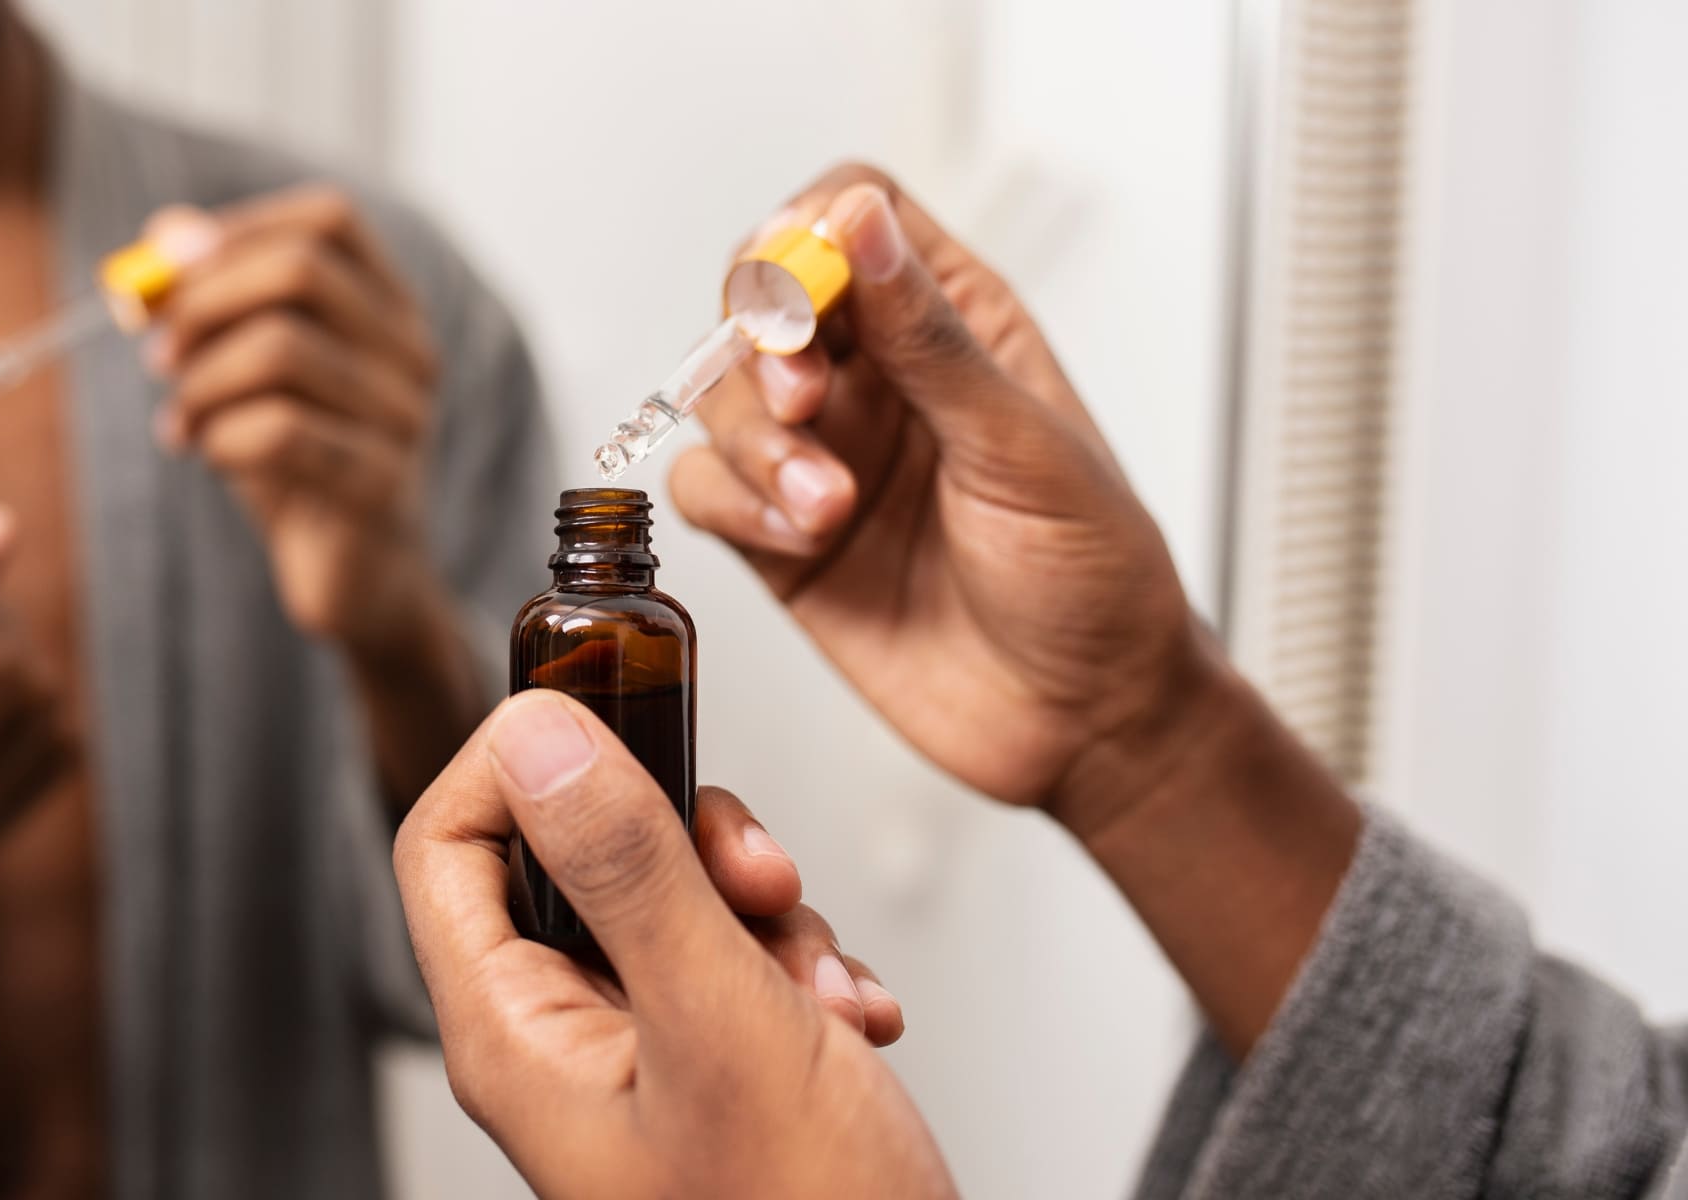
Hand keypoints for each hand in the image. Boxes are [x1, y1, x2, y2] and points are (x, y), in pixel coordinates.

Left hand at [141, 186, 444, 650]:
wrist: (356, 576)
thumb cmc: (298, 462)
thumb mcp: (248, 371)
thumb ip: (214, 298)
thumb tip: (167, 231)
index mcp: (390, 308)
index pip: (331, 220)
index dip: (240, 231)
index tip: (170, 273)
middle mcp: (411, 351)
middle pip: (301, 270)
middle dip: (204, 303)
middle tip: (157, 354)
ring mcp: (407, 417)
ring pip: (281, 349)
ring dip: (201, 382)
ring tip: (179, 422)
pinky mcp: (383, 484)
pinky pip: (281, 432)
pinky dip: (222, 438)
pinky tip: (209, 456)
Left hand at [394, 691, 949, 1198]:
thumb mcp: (719, 1021)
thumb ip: (629, 868)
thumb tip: (541, 733)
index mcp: (514, 1036)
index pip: (446, 843)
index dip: (516, 761)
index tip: (613, 718)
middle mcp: (560, 1042)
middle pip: (574, 856)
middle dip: (682, 840)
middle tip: (757, 874)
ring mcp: (635, 1057)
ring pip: (669, 901)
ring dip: (760, 911)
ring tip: (818, 981)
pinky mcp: (707, 1069)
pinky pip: (733, 960)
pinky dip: (798, 967)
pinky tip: (847, 1019)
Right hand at [672, 164, 1201, 836]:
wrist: (1085, 721)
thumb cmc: (1094, 578)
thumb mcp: (1024, 446)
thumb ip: (931, 338)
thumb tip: (859, 221)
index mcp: (954, 321)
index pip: (848, 215)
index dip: (804, 235)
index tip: (801, 296)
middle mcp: (878, 377)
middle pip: (759, 299)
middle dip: (762, 346)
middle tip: (805, 404)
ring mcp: (822, 454)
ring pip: (720, 395)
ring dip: (752, 442)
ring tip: (825, 507)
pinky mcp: (780, 538)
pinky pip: (705, 488)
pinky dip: (733, 505)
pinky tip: (803, 540)